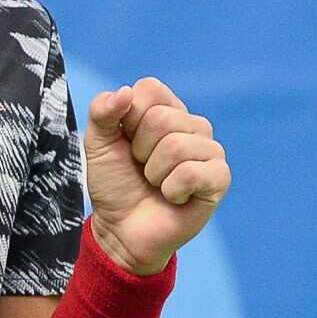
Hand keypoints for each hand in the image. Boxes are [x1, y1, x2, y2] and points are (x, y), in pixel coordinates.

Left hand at [83, 77, 230, 274]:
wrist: (121, 229)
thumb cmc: (114, 183)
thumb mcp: (97, 143)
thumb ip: (102, 112)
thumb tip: (125, 92)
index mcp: (165, 109)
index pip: (150, 88)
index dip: (128, 118)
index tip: (126, 142)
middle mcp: (192, 125)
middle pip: (161, 118)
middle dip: (139, 150)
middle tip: (141, 168)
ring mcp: (210, 150)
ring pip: (176, 145)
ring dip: (154, 173)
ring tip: (156, 183)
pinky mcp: (219, 178)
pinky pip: (192, 172)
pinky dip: (171, 189)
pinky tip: (173, 197)